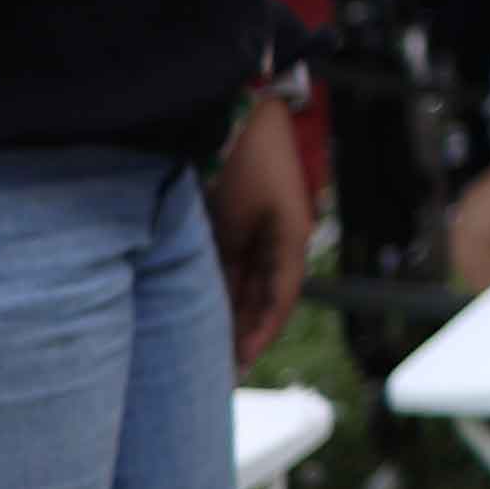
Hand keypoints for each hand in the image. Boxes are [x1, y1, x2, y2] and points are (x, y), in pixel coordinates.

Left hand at [210, 98, 310, 366]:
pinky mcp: (236, 226)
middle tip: (222, 374)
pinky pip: (229, 270)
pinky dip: (219, 295)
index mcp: (289, 242)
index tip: (241, 368)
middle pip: (261, 300)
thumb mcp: (244, 218)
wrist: (241, 114)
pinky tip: (200, 314)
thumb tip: (225, 303)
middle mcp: (276, 243)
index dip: (260, 336)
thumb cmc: (248, 160)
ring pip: (244, 288)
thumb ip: (238, 261)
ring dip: (230, 319)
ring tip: (210, 355)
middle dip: (243, 336)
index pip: (278, 302)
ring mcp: (258, 234)